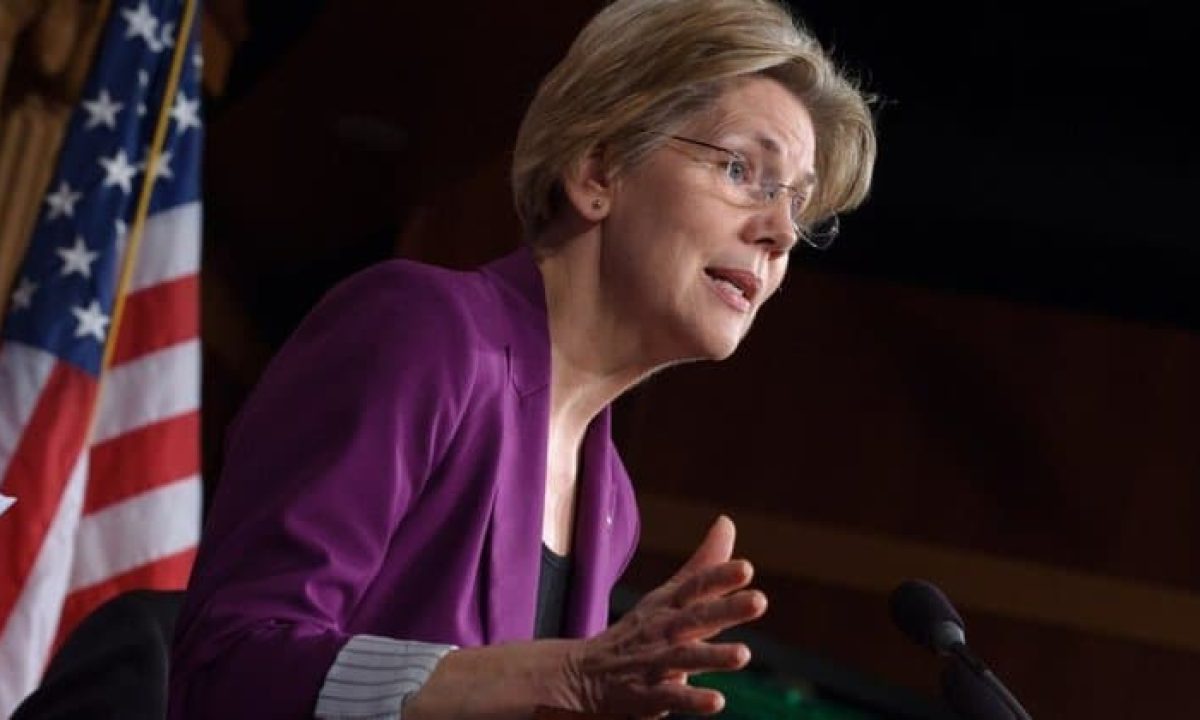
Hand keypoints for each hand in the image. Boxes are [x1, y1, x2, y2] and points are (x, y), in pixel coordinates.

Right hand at [558, 515, 767, 717]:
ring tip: (744, 655)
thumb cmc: (639, 631)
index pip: (695, 586)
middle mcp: (663, 630)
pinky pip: (669, 697)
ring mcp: (653, 662)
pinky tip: (716, 701)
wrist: (583, 674)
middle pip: (696, 617)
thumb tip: (727, 522)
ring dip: (713, 655)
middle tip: (759, 601)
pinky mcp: (645, 695)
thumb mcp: (668, 595)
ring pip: (685, 657)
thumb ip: (703, 565)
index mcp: (669, 605)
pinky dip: (691, 698)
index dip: (719, 577)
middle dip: (726, 608)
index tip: (746, 568)